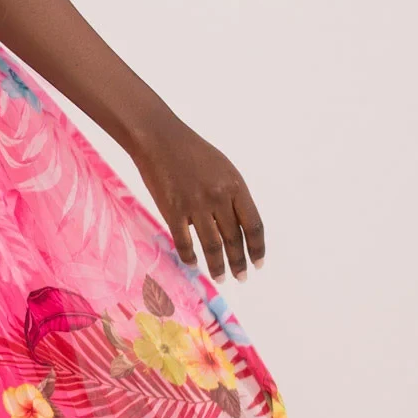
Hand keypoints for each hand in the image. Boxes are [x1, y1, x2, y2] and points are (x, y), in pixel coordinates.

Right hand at [130, 114, 265, 282]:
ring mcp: (195, 205)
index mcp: (235, 186)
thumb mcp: (223, 169)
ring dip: (218, 266)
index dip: (257, 248)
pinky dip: (190, 257)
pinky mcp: (173, 210)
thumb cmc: (192, 151)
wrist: (160, 139)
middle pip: (234, 239)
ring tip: (221, 278)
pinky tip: (194, 264)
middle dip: (239, 262)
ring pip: (212, 245)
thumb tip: (236, 226)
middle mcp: (219, 198)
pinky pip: (184, 242)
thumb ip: (231, 196)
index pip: (253, 225)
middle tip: (241, 277)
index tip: (258, 263)